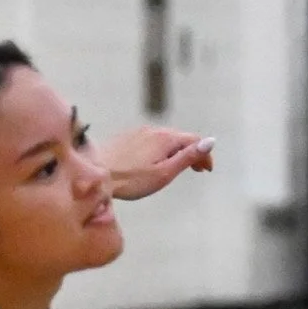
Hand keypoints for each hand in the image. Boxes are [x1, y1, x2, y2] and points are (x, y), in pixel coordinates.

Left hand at [99, 127, 215, 199]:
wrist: (96, 173)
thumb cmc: (131, 179)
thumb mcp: (165, 172)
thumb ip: (188, 157)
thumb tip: (211, 141)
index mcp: (166, 138)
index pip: (194, 140)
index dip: (205, 154)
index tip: (207, 170)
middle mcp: (154, 130)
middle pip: (181, 138)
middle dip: (193, 152)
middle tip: (198, 170)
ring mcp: (140, 132)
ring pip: (166, 139)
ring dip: (177, 151)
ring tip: (178, 167)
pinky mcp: (128, 137)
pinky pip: (152, 140)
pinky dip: (162, 149)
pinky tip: (157, 162)